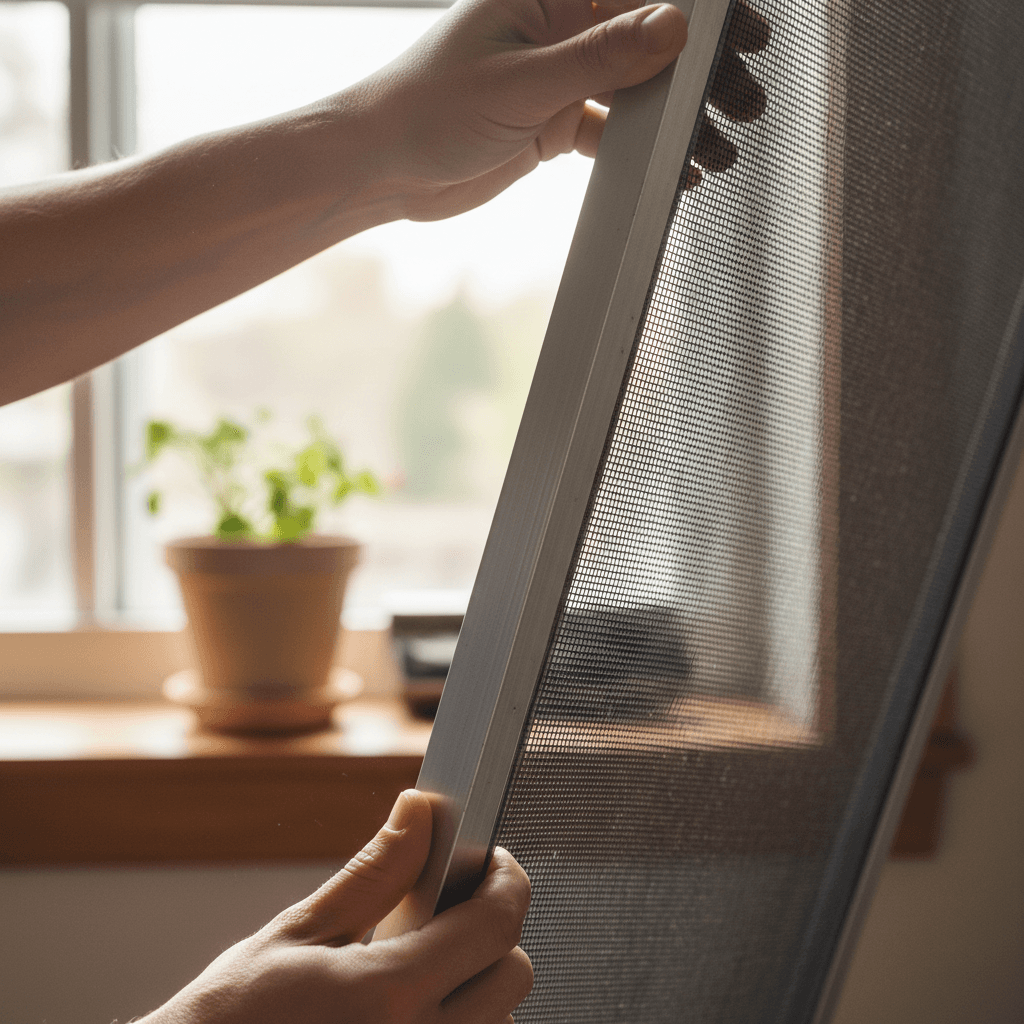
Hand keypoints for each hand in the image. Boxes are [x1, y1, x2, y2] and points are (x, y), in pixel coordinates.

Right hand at [139, 790, 532, 1023]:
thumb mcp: (294, 936)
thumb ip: (373, 874)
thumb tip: (420, 813)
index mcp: (387, 998)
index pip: (496, 924)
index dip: (506, 881)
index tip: (492, 861)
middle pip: (513, 975)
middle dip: (492, 930)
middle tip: (447, 910)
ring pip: (497, 1021)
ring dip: (472, 986)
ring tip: (412, 970)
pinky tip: (401, 1011)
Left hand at [359, 0, 767, 219]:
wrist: (382, 168)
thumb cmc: (425, 109)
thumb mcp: (521, 83)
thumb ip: (600, 57)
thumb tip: (674, 27)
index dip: (696, 10)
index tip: (743, 31)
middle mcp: (556, 26)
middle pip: (648, 37)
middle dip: (699, 68)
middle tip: (743, 97)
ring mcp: (557, 75)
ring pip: (636, 87)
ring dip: (676, 116)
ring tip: (716, 145)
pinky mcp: (552, 121)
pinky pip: (611, 128)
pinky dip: (640, 148)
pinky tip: (672, 168)